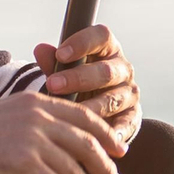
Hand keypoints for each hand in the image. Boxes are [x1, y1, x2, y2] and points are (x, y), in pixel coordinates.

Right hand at [0, 91, 124, 173]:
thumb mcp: (5, 118)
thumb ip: (31, 128)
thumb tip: (51, 156)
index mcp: (36, 102)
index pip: (83, 116)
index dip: (105, 134)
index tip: (119, 148)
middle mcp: (39, 117)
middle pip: (86, 143)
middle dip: (105, 167)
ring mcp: (33, 140)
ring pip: (75, 170)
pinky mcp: (25, 164)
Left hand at [35, 22, 141, 148]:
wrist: (95, 110)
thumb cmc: (76, 84)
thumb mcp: (64, 71)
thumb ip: (53, 62)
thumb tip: (40, 49)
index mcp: (107, 49)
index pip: (101, 36)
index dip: (82, 43)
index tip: (60, 54)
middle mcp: (123, 69)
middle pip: (106, 71)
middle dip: (78, 78)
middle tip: (53, 85)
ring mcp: (129, 93)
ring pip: (113, 99)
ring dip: (90, 107)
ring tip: (69, 113)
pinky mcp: (133, 117)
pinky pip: (126, 124)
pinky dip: (113, 131)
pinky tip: (97, 136)